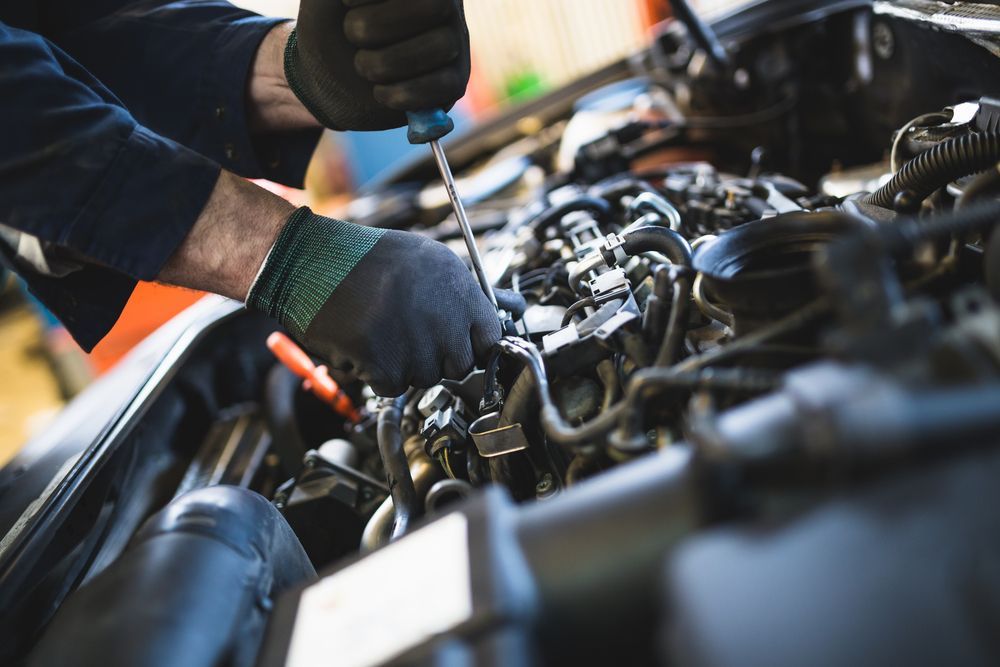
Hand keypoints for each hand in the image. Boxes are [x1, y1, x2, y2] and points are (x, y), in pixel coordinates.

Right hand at [246, 208, 498, 395]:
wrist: (312, 262)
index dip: (474, 344)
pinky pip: (394, 386)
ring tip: (384, 330)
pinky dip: (379, 374)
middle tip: (411, 333)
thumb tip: (505, 310)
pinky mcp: (385, 364)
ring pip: (425, 377)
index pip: (491, 338)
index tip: (461, 343)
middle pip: (460, 364)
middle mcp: (444, 318)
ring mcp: (416, 344)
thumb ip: (465, 291)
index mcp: (460, 290)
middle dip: (439, 357)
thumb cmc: (368, 258)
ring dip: (406, 364)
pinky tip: (368, 344)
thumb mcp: (429, 259)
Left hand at [285, 0, 469, 130]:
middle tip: (352, 35)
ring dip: (386, 62)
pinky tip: (380, 92)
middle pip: (437, 5)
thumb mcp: (333, 0)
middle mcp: (445, 4)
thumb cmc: (333, 27)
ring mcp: (456, 41)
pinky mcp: (455, 81)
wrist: (330, 75)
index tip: (345, 3)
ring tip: (363, 66)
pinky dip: (403, 93)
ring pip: (443, 45)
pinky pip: (445, 86)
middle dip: (379, 26)